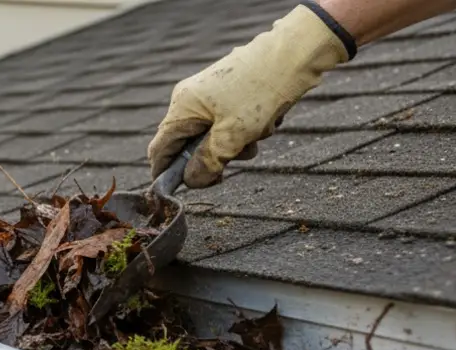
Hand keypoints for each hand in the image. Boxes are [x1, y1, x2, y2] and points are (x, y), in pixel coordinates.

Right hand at [148, 5, 350, 187]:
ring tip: (260, 133)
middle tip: (237, 159)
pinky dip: (246, 129)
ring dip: (236, 144)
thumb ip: (207, 163)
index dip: (167, 174)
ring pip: (214, 136)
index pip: (160, 150)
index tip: (183, 190)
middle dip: (215, 157)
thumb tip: (191, 181)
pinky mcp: (230, 92)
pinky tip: (267, 119)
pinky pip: (230, 122)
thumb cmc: (261, 92)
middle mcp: (190, 99)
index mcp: (182, 108)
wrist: (296, 52)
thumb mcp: (233, 136)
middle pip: (190, 145)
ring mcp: (210, 95)